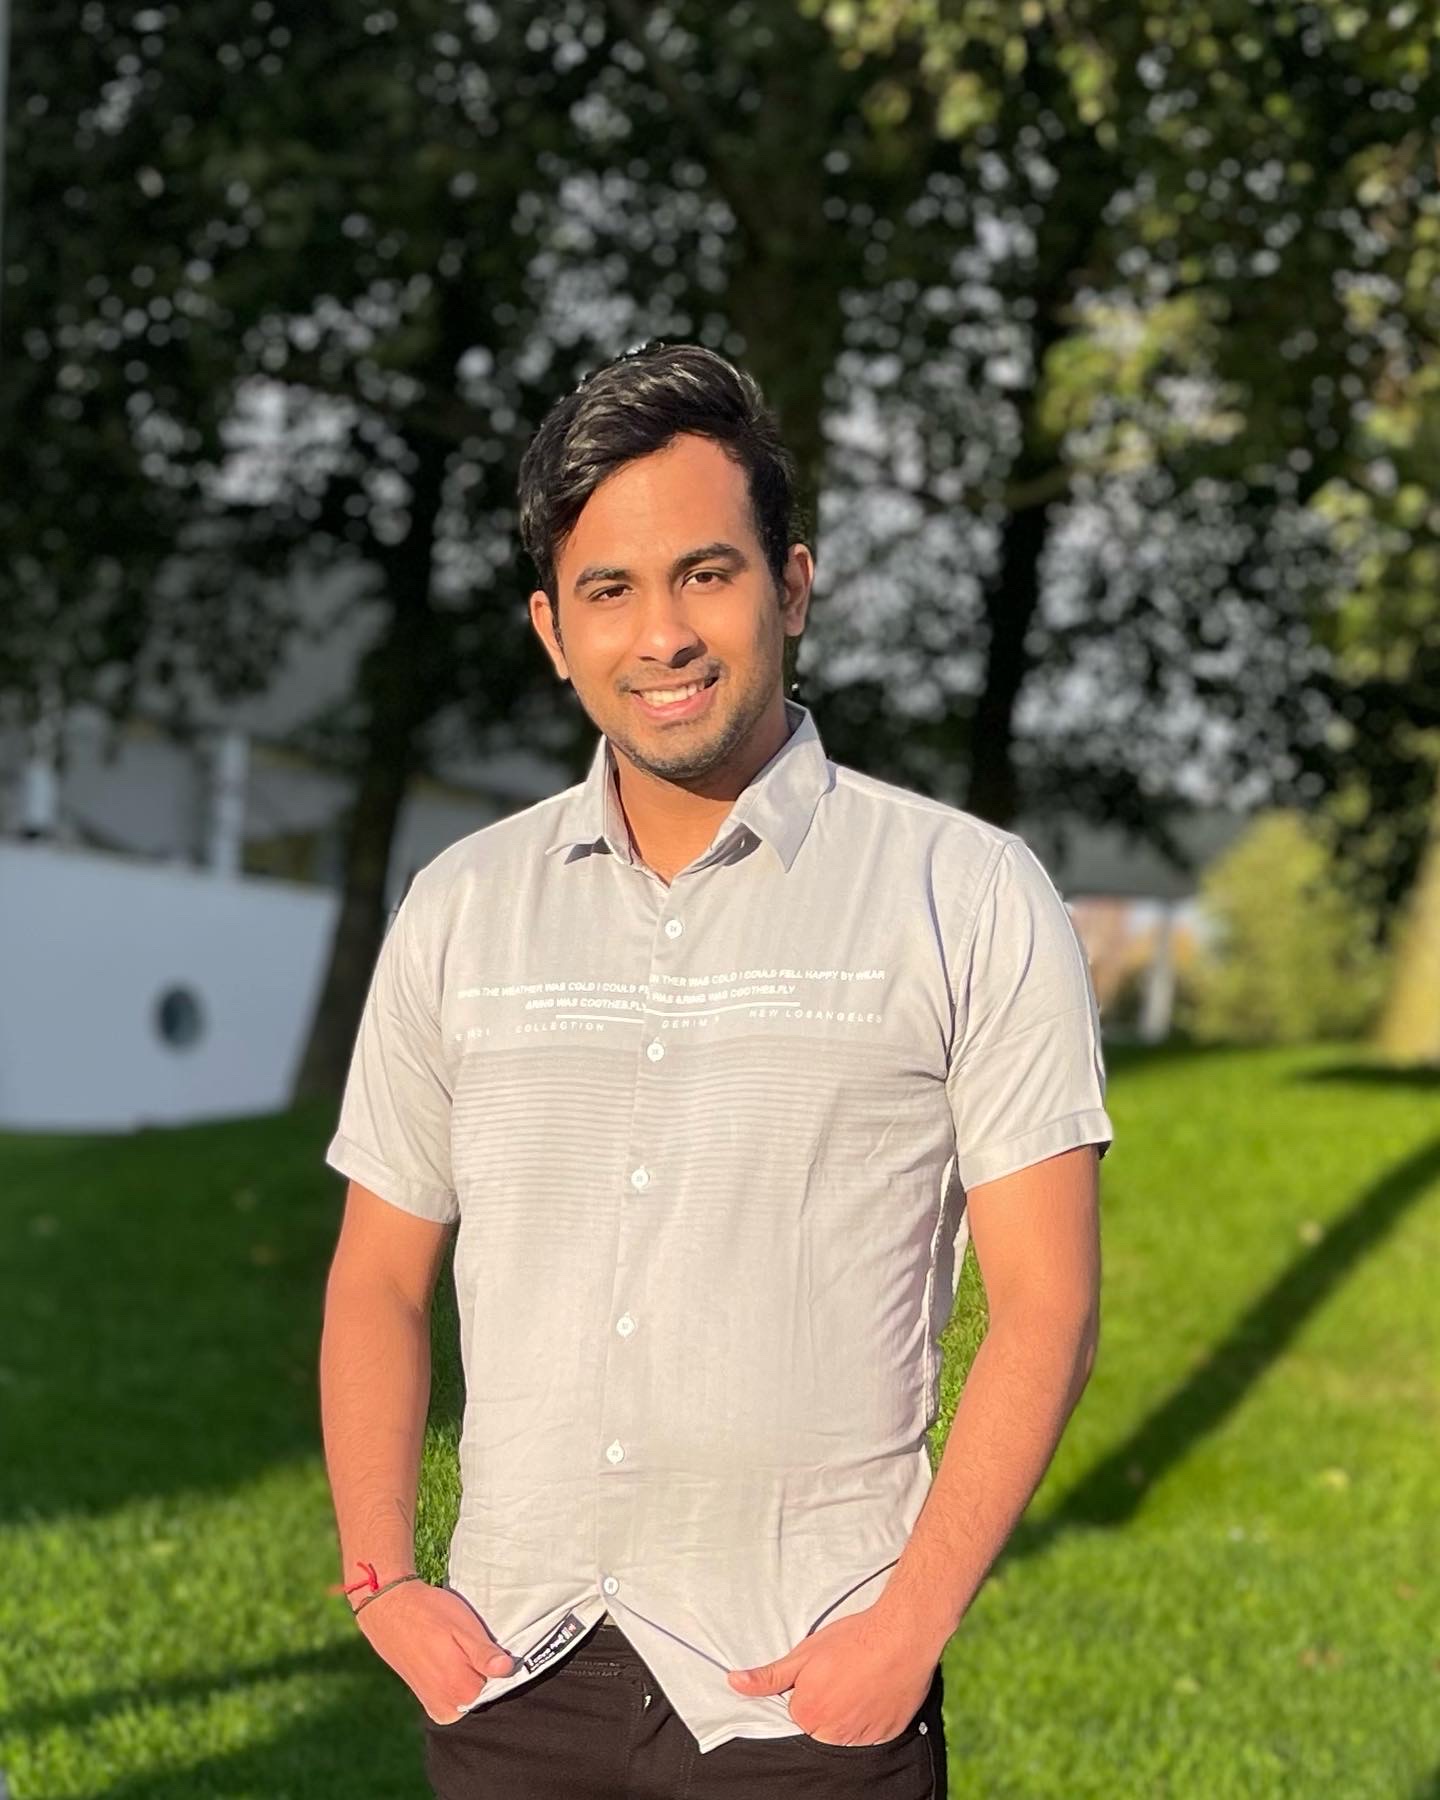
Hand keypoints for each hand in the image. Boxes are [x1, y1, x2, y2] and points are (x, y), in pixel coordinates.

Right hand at [356, 1579, 515, 1723]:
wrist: (389, 1609)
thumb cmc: (429, 1613)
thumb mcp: (462, 1626)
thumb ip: (484, 1653)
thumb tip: (508, 1669)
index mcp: (461, 1691)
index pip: (501, 1686)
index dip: (499, 1664)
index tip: (489, 1645)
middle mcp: (449, 1708)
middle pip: (485, 1693)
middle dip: (484, 1672)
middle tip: (468, 1644)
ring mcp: (436, 1707)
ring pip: (470, 1695)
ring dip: (470, 1674)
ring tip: (456, 1648)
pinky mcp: (428, 1702)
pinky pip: (455, 1697)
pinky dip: (458, 1680)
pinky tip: (449, 1657)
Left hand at [726, 1602, 936, 1746]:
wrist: (901, 1635)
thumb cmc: (852, 1640)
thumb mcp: (804, 1653)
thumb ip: (768, 1676)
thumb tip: (734, 1683)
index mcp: (808, 1714)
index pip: (797, 1710)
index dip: (808, 1687)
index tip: (822, 1670)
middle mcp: (833, 1733)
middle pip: (820, 1724)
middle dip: (827, 1702)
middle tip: (842, 1672)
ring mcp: (862, 1736)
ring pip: (846, 1729)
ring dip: (849, 1710)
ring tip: (860, 1677)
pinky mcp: (888, 1733)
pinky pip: (871, 1731)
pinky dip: (872, 1714)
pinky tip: (876, 1688)